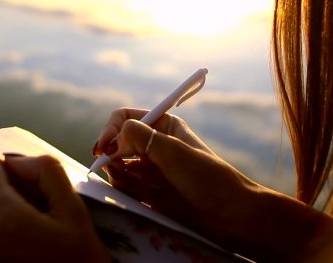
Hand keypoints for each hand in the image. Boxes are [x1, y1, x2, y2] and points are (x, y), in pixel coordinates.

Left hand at [0, 155, 110, 262]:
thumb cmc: (79, 262)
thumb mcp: (75, 212)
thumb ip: (46, 172)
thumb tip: (15, 161)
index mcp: (2, 218)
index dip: (8, 167)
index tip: (30, 184)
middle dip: (2, 187)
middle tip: (33, 206)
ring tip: (25, 227)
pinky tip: (14, 243)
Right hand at [94, 108, 256, 247]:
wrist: (228, 214)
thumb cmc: (206, 178)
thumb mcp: (173, 152)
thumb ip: (141, 137)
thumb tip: (115, 135)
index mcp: (163, 125)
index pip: (124, 117)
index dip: (110, 129)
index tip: (103, 147)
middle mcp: (154, 144)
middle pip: (116, 142)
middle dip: (111, 155)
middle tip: (114, 168)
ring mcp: (151, 168)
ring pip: (117, 166)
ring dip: (119, 175)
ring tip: (136, 187)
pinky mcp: (149, 190)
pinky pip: (126, 186)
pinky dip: (127, 190)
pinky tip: (143, 196)